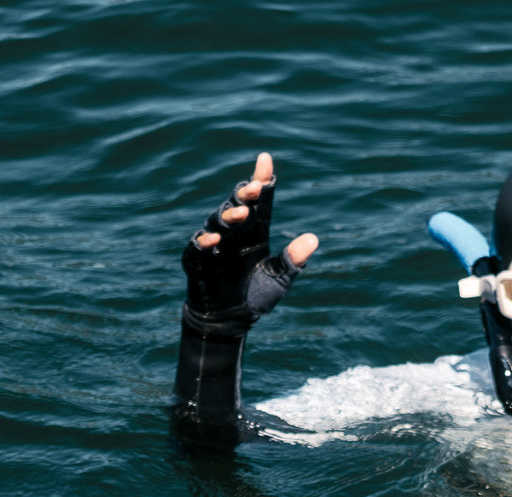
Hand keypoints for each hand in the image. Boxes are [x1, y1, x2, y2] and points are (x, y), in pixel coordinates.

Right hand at [182, 152, 319, 327]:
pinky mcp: (197, 260)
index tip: (265, 159)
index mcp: (255, 233)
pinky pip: (198, 246)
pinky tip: (214, 241)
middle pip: (237, 204)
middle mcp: (234, 233)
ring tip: (242, 215)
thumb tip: (314, 238)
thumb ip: (293, 260)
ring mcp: (215, 245)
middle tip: (256, 188)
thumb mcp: (278, 280)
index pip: (260, 202)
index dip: (261, 179)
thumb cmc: (254, 298)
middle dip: (245, 194)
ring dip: (229, 216)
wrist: (228, 323)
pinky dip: (205, 242)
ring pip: (218, 221)